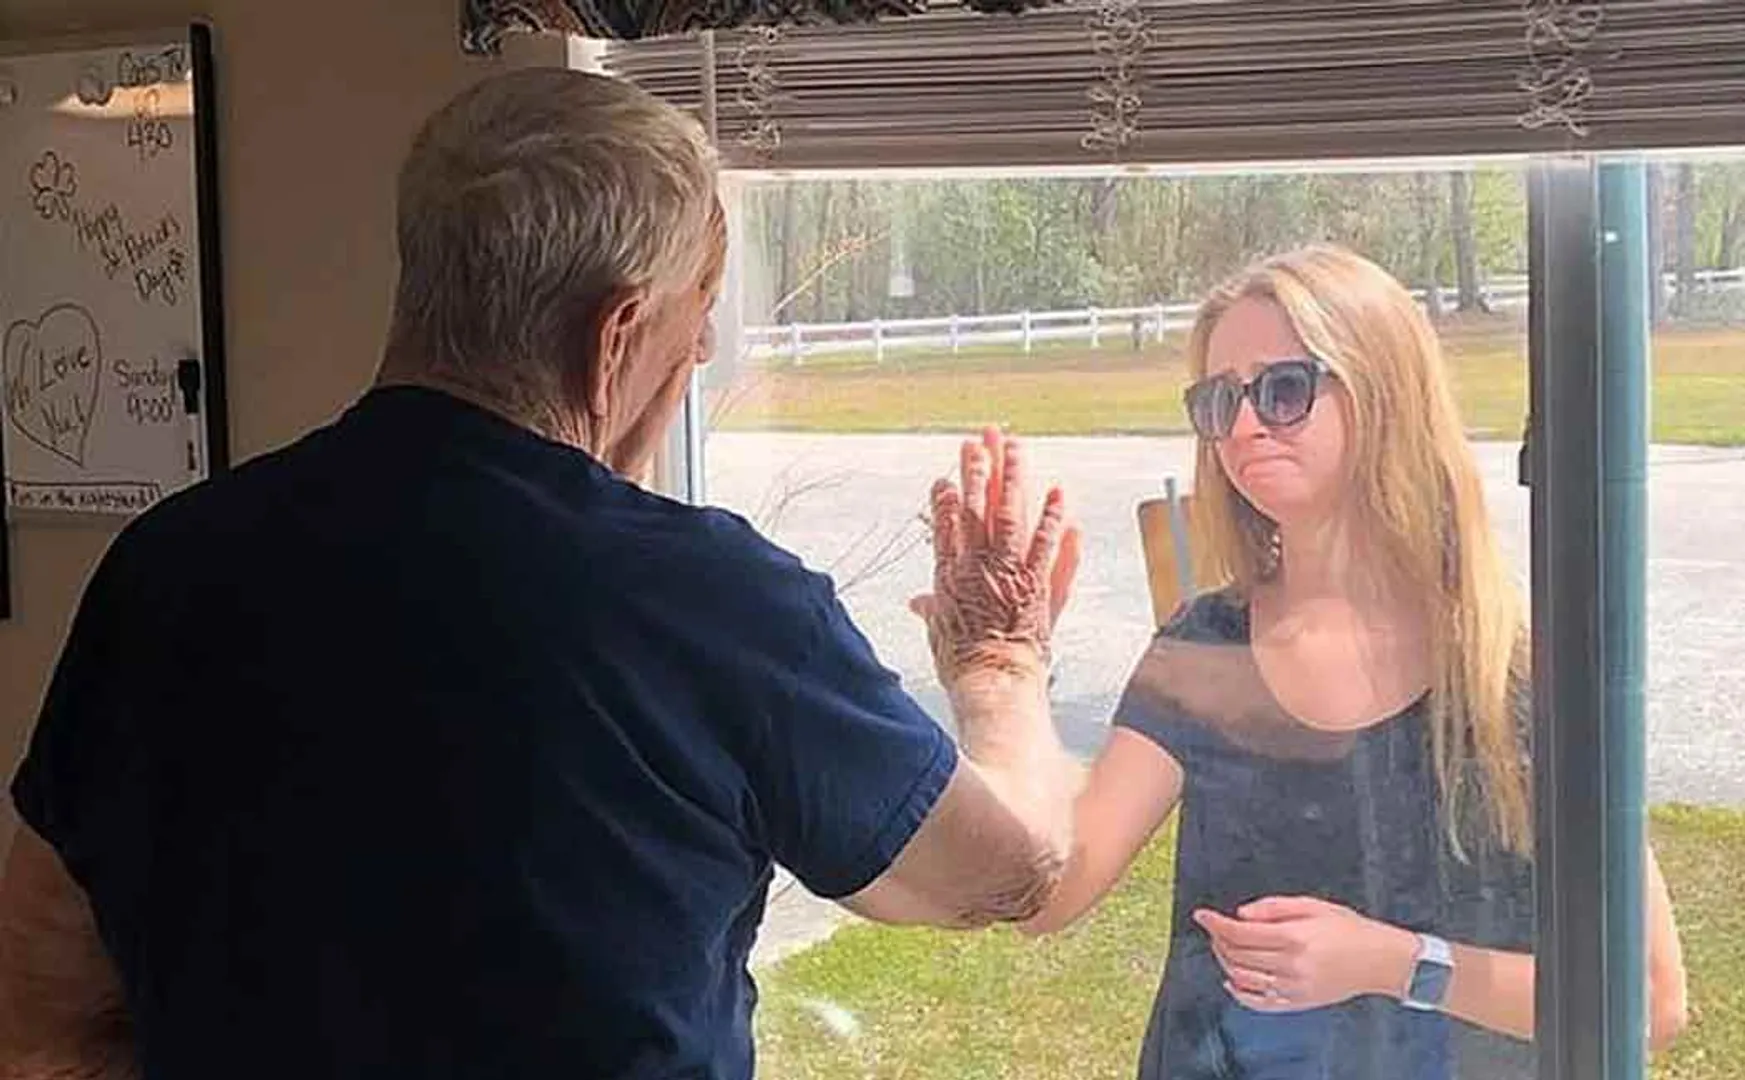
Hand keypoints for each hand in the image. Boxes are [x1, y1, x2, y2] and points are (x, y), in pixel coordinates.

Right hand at [909, 427, 1080, 685]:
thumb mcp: (938, 633)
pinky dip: (1053, 515)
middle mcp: (978, 564)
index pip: (946, 525)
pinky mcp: (1037, 580)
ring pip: (1010, 512)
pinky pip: (1047, 541)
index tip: (944, 478)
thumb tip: (916, 602)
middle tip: (978, 441)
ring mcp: (1009, 569)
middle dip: (978, 470)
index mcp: (950, 574)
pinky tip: (1058, 490)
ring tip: (1015, 446)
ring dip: (1014, 476)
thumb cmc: (963, 664)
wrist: (993, 681)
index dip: (945, 499)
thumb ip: (931, 610)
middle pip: (977, 506)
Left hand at [1194, 896, 1416, 1012]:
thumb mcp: (1313, 905)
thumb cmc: (1350, 929)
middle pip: (1237, 955)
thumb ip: (1273, 907)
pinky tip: (1232, 980)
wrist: (1381, 960)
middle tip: (1214, 927)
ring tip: (1222, 947)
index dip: (1215, 922)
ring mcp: (1293, 988)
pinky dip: (1239, 992)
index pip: (1240, 932)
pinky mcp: (1298, 1003)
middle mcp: (1291, 965)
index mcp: (1294, 937)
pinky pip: (1259, 1002)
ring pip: (1243, 978)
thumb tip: (1241, 914)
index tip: (1202, 915)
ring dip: (1225, 961)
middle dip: (1218, 939)